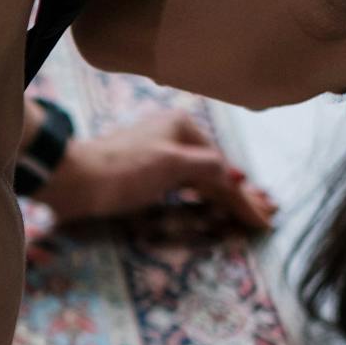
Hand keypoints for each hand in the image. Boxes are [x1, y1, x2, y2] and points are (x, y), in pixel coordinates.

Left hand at [35, 108, 277, 228]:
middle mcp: (175, 137)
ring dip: (228, 198)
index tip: (265, 217)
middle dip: (243, 195)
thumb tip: (235, 177)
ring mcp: (162, 157)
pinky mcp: (148, 176)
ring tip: (254, 213)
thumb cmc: (123, 168)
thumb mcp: (171, 163)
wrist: (75, 179)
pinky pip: (186, 187)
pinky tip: (216, 205)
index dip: (244, 195)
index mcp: (183, 127)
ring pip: (203, 180)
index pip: (223, 168)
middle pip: (217, 173)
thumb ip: (207, 167)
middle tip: (269, 216)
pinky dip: (205, 197)